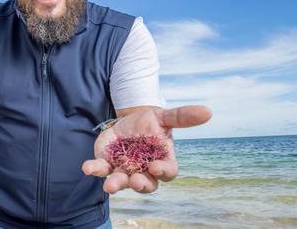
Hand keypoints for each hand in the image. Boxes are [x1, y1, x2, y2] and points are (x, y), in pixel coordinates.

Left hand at [82, 105, 210, 193]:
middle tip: (136, 181)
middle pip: (146, 184)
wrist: (127, 119)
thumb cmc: (149, 122)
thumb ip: (182, 116)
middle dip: (141, 184)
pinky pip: (101, 170)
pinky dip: (95, 169)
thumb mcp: (163, 116)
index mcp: (161, 159)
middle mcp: (144, 170)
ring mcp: (125, 169)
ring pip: (122, 182)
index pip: (167, 172)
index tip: (156, 166)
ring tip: (110, 185)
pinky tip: (88, 167)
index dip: (163, 171)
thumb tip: (207, 111)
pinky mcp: (107, 164)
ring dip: (116, 184)